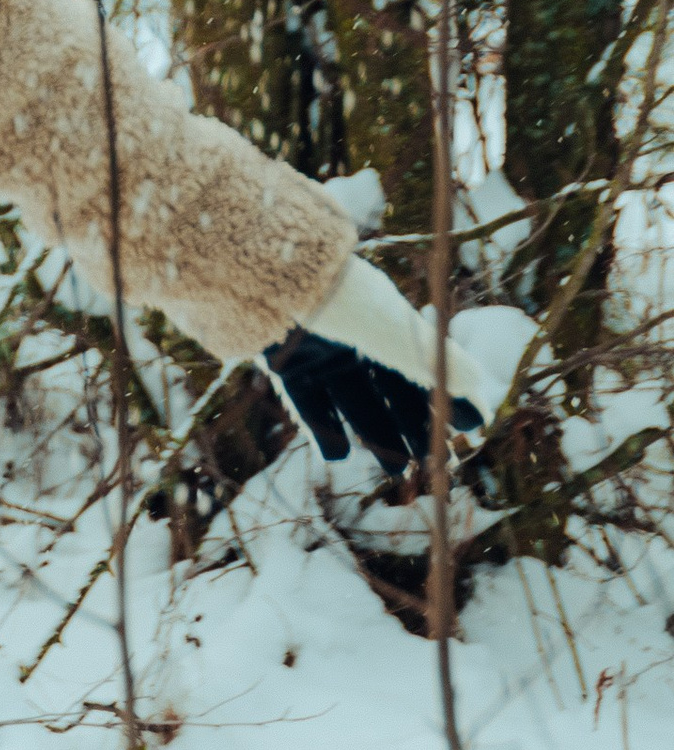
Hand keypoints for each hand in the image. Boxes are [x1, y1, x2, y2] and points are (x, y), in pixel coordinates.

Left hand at [265, 258, 491, 487]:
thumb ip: (437, 369)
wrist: (264, 276)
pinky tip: (339, 457)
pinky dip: (324, 430)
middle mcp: (355, 337)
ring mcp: (320, 352)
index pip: (425, 369)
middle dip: (417, 429)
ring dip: (377, 437)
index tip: (470, 434)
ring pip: (355, 403)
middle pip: (392, 392)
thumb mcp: (395, 334)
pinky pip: (308, 403)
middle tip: (439, 469)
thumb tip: (483, 402)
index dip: (447, 401)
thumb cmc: (338, 300)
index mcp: (386, 321)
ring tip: (397, 473)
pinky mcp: (284, 364)